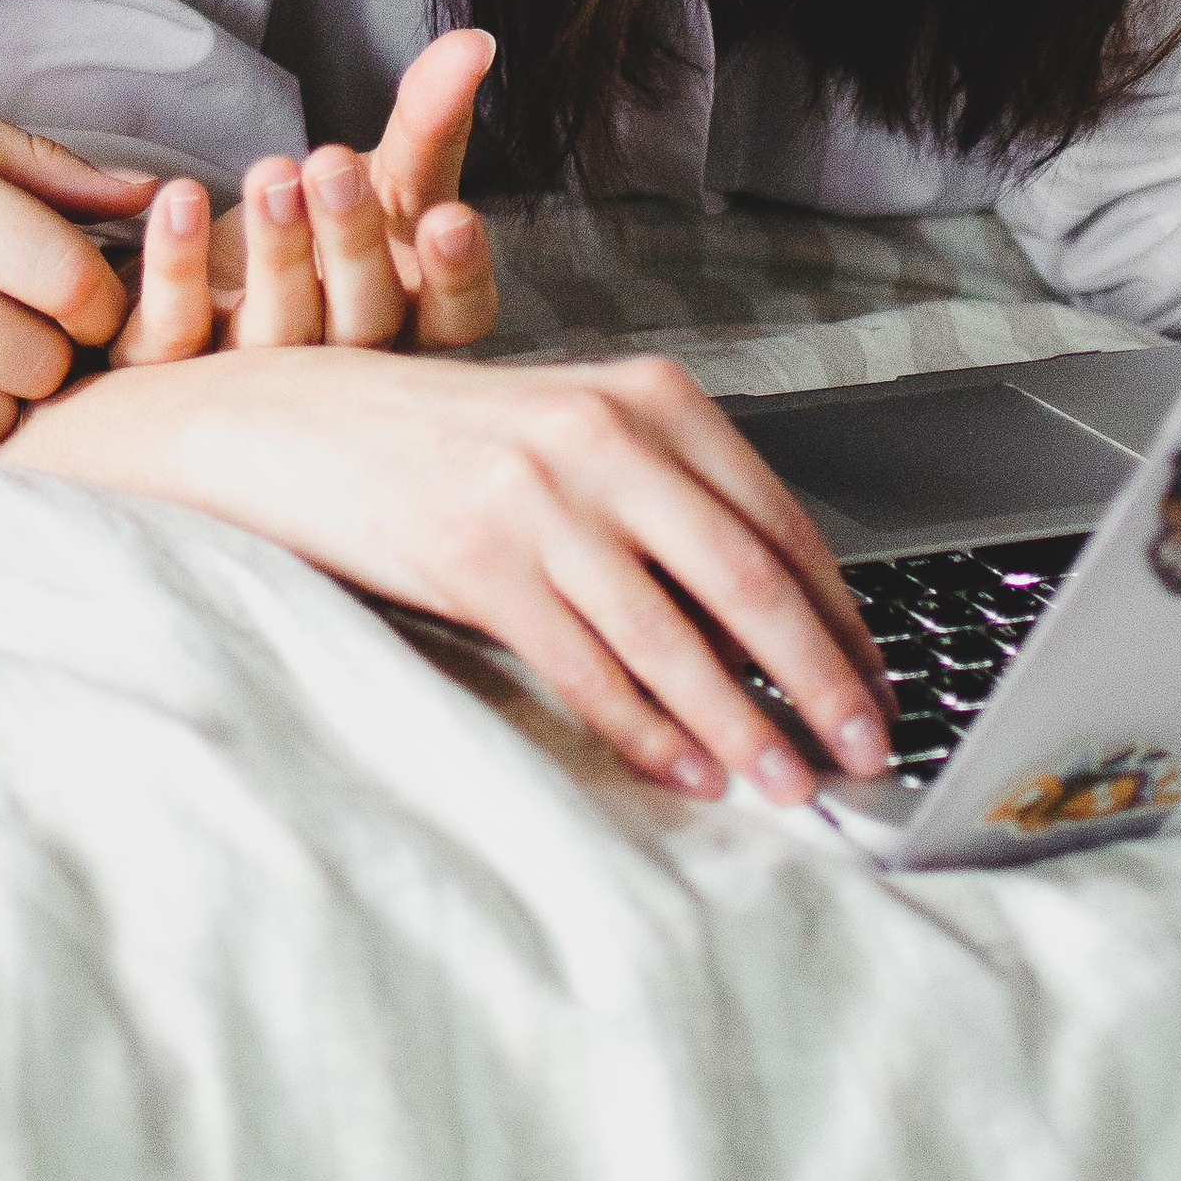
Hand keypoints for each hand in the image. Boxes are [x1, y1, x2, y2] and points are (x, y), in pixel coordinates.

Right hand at [6, 343, 893, 802]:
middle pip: (746, 579)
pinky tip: (686, 770)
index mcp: (646, 397)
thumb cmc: (451, 440)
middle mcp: (601, 436)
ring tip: (788, 784)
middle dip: (818, 679)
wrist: (301, 423)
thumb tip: (782, 621)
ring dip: (741, 724)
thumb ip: (671, 500)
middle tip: (866, 748)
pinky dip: (646, 730)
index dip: (840, 615)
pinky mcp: (474, 558)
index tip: (879, 682)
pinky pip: (585, 666)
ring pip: (672, 636)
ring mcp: (536, 496)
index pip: (778, 520)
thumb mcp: (575, 436)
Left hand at [111, 30, 501, 361]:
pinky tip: (181, 198)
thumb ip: (429, 118)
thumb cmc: (328, 225)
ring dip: (274, 252)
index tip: (451, 217)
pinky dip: (175, 269)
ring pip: (276, 335)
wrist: (216, 270)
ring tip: (270, 172)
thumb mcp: (387, 173)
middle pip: (364, 323)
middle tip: (331, 162)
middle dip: (350, 240)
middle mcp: (343, 365)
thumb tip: (474, 41)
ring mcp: (258, 381)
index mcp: (413, 320)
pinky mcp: (176, 368)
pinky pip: (174, 336)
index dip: (455, 275)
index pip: (457, 317)